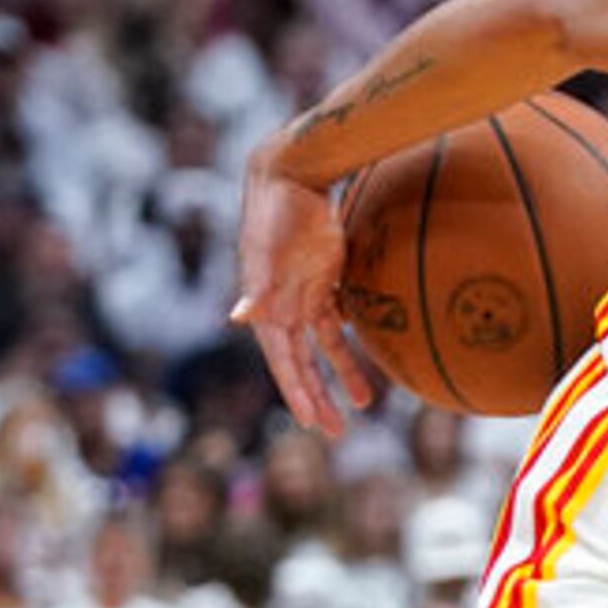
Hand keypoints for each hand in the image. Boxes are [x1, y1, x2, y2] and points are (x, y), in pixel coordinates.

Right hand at [230, 143, 386, 437]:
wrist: (295, 175)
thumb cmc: (278, 212)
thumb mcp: (268, 251)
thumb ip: (258, 288)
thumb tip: (240, 319)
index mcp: (267, 308)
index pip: (282, 361)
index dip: (296, 392)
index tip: (311, 422)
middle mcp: (283, 307)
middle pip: (301, 363)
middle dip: (316, 396)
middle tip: (336, 432)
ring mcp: (304, 294)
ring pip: (322, 347)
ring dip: (338, 375)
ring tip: (361, 406)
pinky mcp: (325, 280)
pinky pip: (338, 322)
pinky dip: (349, 344)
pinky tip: (368, 364)